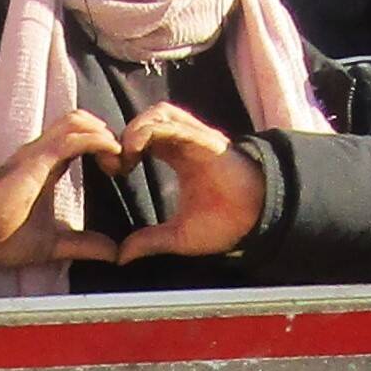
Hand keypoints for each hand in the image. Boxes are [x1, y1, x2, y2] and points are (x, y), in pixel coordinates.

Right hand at [0, 109, 123, 270]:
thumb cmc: (1, 237)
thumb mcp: (53, 244)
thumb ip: (83, 245)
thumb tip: (113, 253)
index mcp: (46, 165)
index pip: (80, 137)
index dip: (105, 145)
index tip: (119, 170)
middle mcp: (41, 152)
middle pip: (81, 120)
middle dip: (109, 134)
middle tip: (122, 163)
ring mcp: (37, 153)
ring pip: (77, 120)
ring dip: (105, 134)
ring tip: (117, 160)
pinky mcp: (34, 160)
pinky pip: (71, 138)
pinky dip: (97, 140)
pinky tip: (111, 155)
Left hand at [109, 101, 263, 261]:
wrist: (256, 219)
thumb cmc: (226, 223)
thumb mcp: (178, 236)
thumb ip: (149, 242)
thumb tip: (122, 257)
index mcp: (180, 157)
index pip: (145, 138)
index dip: (124, 149)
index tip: (114, 171)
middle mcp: (187, 143)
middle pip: (148, 120)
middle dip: (124, 136)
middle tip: (113, 163)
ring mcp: (197, 138)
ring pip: (158, 113)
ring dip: (135, 129)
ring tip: (125, 155)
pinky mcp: (205, 140)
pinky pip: (173, 124)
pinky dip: (150, 130)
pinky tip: (136, 149)